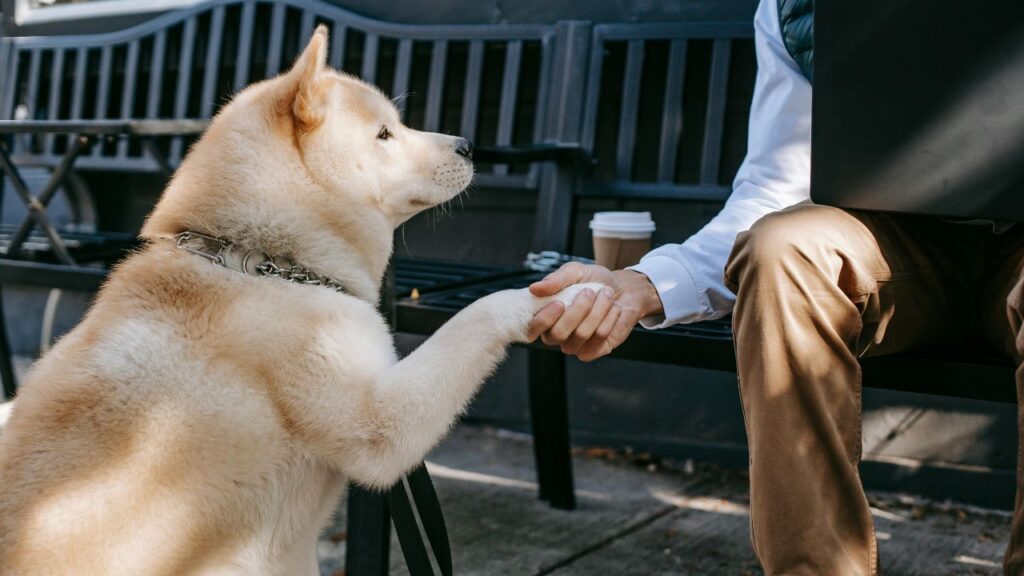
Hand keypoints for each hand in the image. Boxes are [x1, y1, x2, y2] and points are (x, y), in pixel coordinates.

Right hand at [525, 263, 662, 360]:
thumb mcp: (574, 272)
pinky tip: (614, 308)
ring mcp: (575, 345)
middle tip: (589, 292)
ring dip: (597, 310)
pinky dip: (610, 318)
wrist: (624, 289)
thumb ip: (555, 280)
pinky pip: (599, 338)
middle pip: (559, 334)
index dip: (544, 320)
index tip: (560, 303)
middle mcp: (556, 335)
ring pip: (581, 335)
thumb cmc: (593, 280)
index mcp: (545, 317)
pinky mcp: (594, 350)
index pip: (533, 330)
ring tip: (606, 294)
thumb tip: (534, 289)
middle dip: (578, 310)